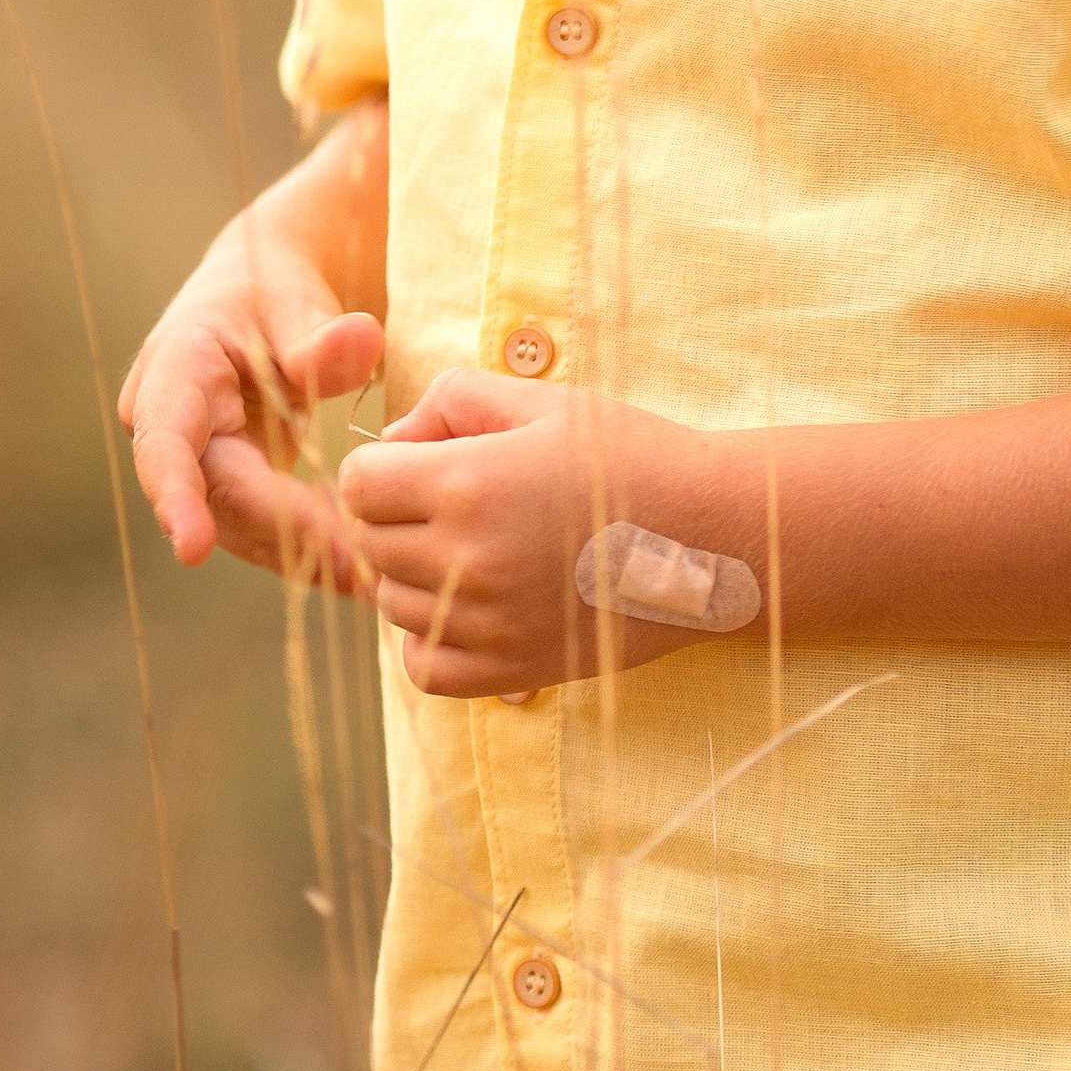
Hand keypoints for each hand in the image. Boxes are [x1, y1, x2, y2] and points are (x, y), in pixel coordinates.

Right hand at [119, 232, 381, 577]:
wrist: (262, 296)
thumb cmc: (273, 290)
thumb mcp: (294, 298)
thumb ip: (319, 332)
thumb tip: (360, 343)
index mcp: (172, 374)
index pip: (166, 442)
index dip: (177, 495)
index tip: (192, 548)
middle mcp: (171, 430)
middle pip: (219, 496)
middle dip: (285, 536)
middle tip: (356, 569)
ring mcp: (197, 467)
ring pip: (245, 526)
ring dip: (306, 555)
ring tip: (373, 577)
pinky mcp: (229, 489)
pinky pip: (267, 527)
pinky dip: (313, 546)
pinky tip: (366, 566)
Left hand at [337, 371, 728, 695]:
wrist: (712, 535)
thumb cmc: (629, 455)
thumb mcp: (542, 402)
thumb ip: (452, 400)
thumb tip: (394, 438)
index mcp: (469, 483)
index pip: (359, 483)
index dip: (385, 464)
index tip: (427, 461)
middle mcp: (468, 560)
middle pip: (370, 544)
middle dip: (397, 515)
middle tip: (456, 500)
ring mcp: (488, 623)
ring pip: (392, 604)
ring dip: (415, 574)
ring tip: (476, 547)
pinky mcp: (511, 670)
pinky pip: (423, 665)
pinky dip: (431, 637)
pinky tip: (471, 603)